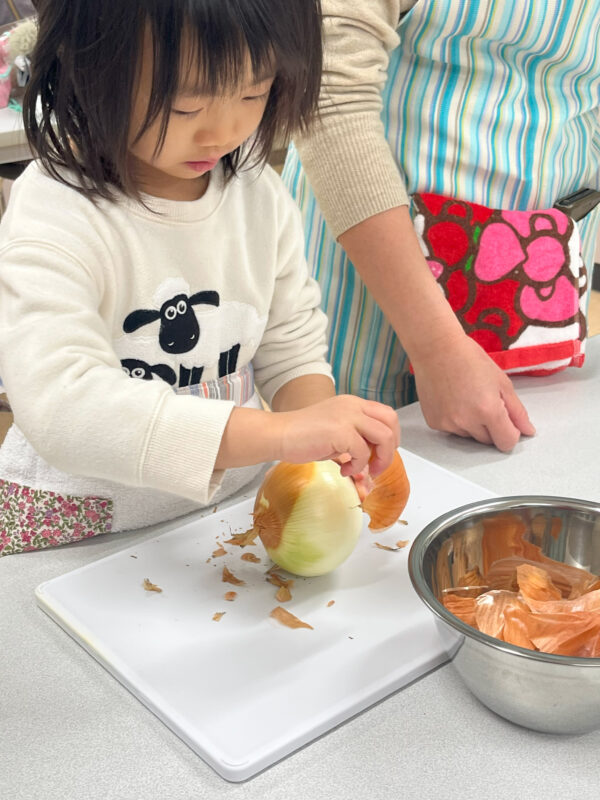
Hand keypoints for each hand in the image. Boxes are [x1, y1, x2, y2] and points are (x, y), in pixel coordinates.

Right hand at [276, 394, 399, 475]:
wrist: (279, 434)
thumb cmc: (302, 436)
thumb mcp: (336, 431)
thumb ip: (356, 437)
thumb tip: (374, 457)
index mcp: (353, 403)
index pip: (386, 414)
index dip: (390, 436)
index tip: (380, 455)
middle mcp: (353, 405)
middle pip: (391, 421)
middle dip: (391, 447)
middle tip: (379, 465)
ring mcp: (347, 416)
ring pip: (384, 436)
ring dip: (380, 459)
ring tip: (366, 471)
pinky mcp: (340, 431)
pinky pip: (363, 453)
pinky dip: (357, 467)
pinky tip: (343, 470)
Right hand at [412, 335, 534, 451]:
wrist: (435, 348)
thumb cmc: (468, 358)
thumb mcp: (501, 382)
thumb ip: (516, 411)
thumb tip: (527, 430)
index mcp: (488, 411)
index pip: (507, 443)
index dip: (511, 433)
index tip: (507, 421)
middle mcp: (467, 422)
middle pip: (488, 441)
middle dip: (491, 427)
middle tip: (485, 402)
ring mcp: (448, 424)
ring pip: (469, 436)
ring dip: (472, 425)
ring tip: (466, 398)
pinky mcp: (434, 423)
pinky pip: (452, 430)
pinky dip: (456, 421)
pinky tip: (453, 400)